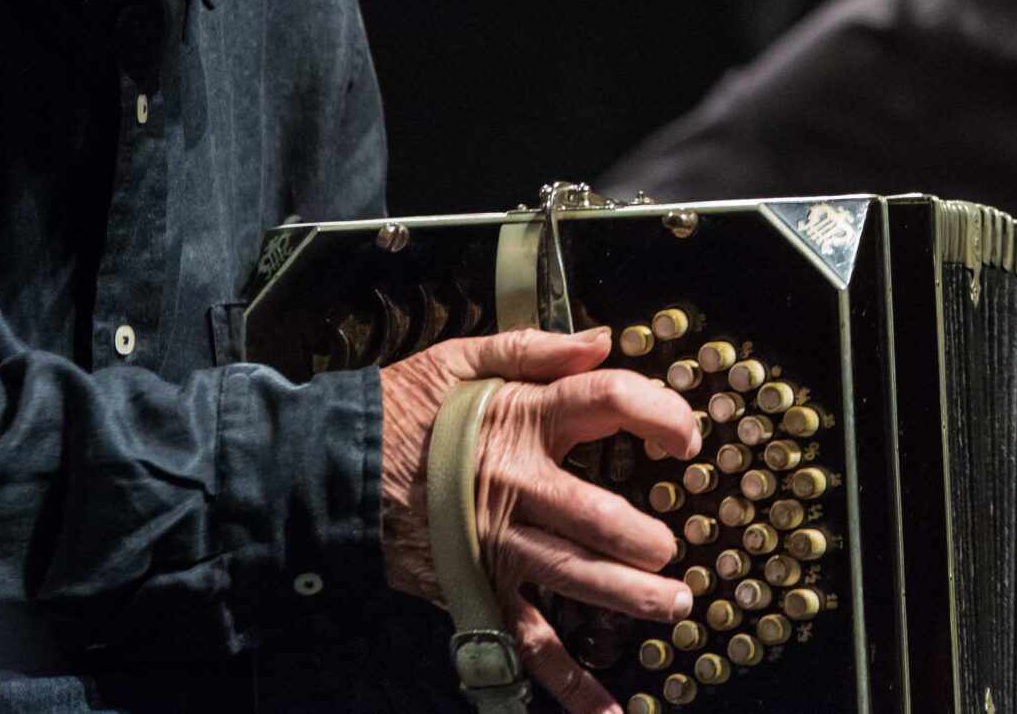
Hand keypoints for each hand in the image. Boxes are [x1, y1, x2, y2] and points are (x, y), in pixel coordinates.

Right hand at [380, 326, 700, 713]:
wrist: (330, 470)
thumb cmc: (400, 411)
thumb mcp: (460, 359)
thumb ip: (534, 347)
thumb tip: (602, 340)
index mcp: (521, 418)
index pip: (608, 402)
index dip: (660, 413)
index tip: (685, 436)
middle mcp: (516, 485)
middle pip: (600, 514)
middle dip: (646, 537)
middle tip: (673, 550)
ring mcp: (497, 544)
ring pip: (575, 577)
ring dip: (631, 597)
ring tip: (673, 607)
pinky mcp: (477, 589)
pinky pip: (527, 641)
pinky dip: (566, 682)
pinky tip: (605, 710)